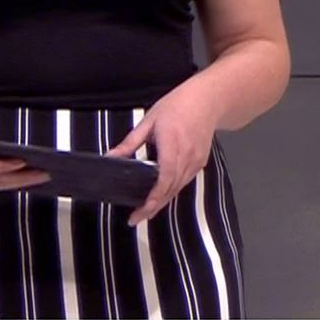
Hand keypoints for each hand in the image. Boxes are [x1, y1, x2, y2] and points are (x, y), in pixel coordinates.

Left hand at [109, 90, 218, 225]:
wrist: (209, 100)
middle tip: (135, 218)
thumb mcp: (149, 120)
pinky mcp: (200, 163)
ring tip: (145, 212)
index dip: (154, 196)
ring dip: (162, 202)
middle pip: (171, 188)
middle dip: (153, 206)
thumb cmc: (178, 105)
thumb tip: (111, 157)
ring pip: (178, 188)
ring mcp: (196, 161)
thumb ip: (130, 142)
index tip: (140, 210)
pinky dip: (172, 191)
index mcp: (172, 143)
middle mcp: (186, 156)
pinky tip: (160, 196)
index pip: (165, 176)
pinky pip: (184, 182)